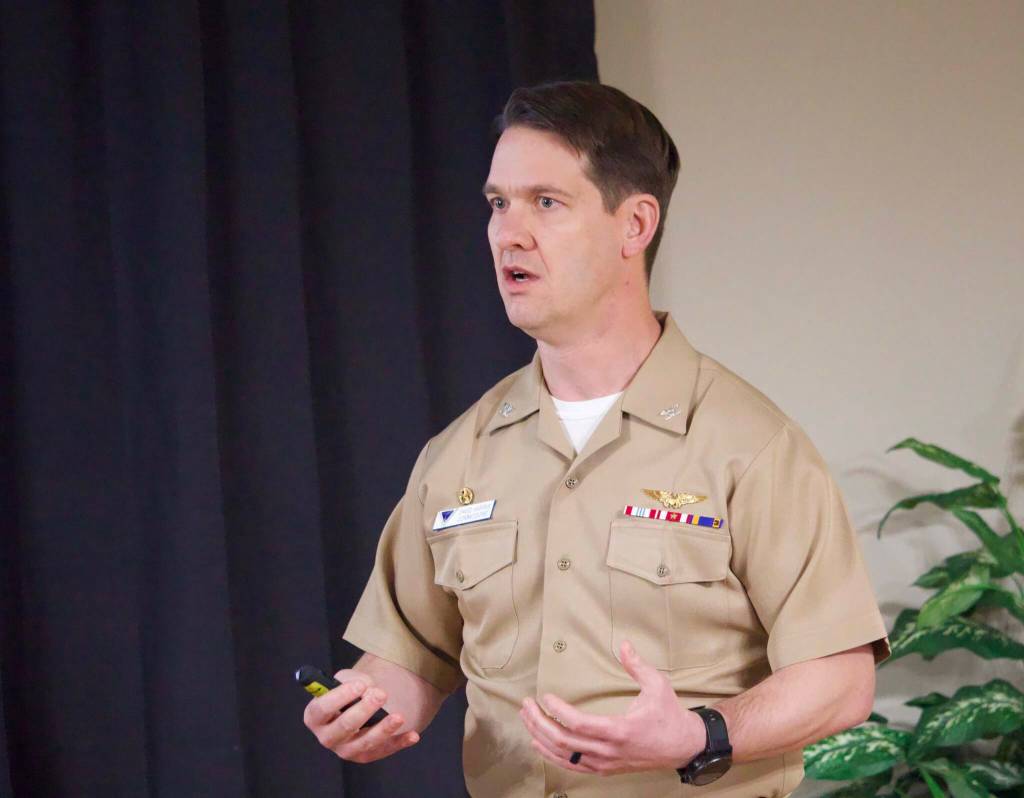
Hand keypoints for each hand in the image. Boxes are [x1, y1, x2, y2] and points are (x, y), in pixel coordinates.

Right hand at [303, 668, 419, 762]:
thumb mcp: (345, 679)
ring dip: (383, 729)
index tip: (360, 685)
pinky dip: (399, 743)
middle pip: (344, 727)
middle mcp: (327, 737)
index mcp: (314, 717)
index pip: (322, 710)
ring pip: (365, 743)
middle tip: (381, 694)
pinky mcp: (364, 756)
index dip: (339, 697)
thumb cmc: (347, 691)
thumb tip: (368, 688)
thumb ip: (352, 681)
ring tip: (398, 717)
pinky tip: (412, 735)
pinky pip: (383, 751)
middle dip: (364, 710)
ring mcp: (345, 749)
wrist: (357, 704)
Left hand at [518, 640, 704, 775]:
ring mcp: (606, 763)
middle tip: (526, 705)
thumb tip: (623, 644)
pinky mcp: (605, 768)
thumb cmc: (669, 715)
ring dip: (541, 738)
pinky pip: (573, 766)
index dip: (558, 711)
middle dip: (540, 722)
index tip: (545, 696)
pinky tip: (539, 743)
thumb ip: (637, 665)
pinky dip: (552, 755)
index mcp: (620, 730)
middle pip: (564, 741)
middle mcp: (609, 750)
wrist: (683, 746)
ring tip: (527, 719)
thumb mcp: (657, 685)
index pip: (579, 724)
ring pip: (564, 756)